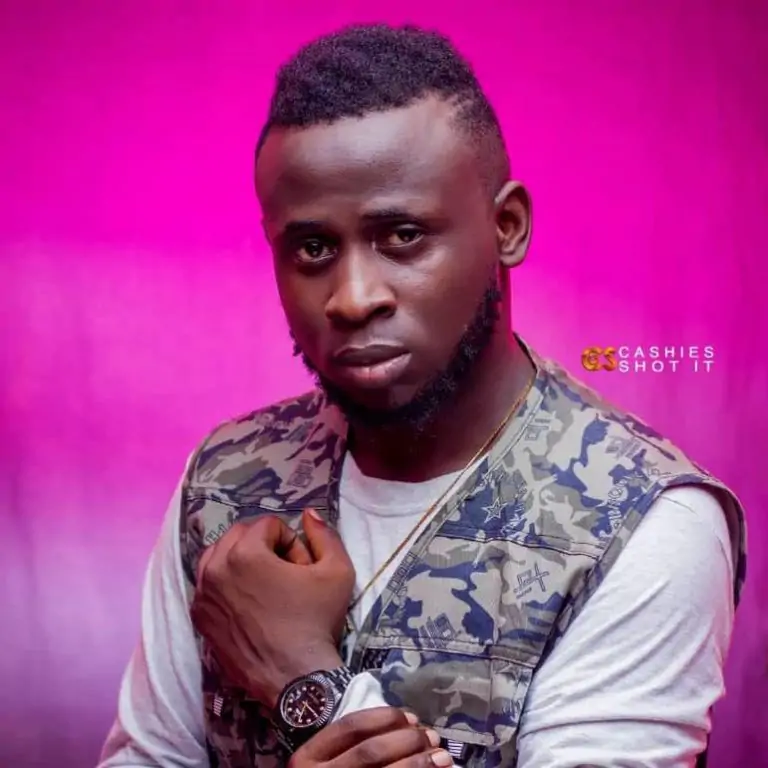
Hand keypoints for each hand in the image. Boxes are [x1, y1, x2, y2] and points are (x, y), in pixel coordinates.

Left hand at [191, 509, 355, 707]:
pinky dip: (226, 583)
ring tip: (265, 584)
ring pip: (219, 555)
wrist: (295, 678)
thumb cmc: (317, 621)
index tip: (302, 567)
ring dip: (242, 559)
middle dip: (264, 545)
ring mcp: (203, 594)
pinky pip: (208, 583)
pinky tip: (248, 603)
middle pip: (239, 534)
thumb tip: (309, 513)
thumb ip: (324, 534)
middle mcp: (215, 568)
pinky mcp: (199, 616)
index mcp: (245, 553)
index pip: (269, 525)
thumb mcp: (337, 571)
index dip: (291, 542)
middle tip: (285, 573)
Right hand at [289, 707, 453, 767]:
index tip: (412, 718)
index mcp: (306, 759)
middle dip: (407, 741)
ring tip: (442, 758)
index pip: (350, 726)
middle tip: (432, 738)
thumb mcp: (327, 765)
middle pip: (371, 751)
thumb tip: (409, 727)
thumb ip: (352, 748)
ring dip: (419, 764)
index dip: (385, 718)